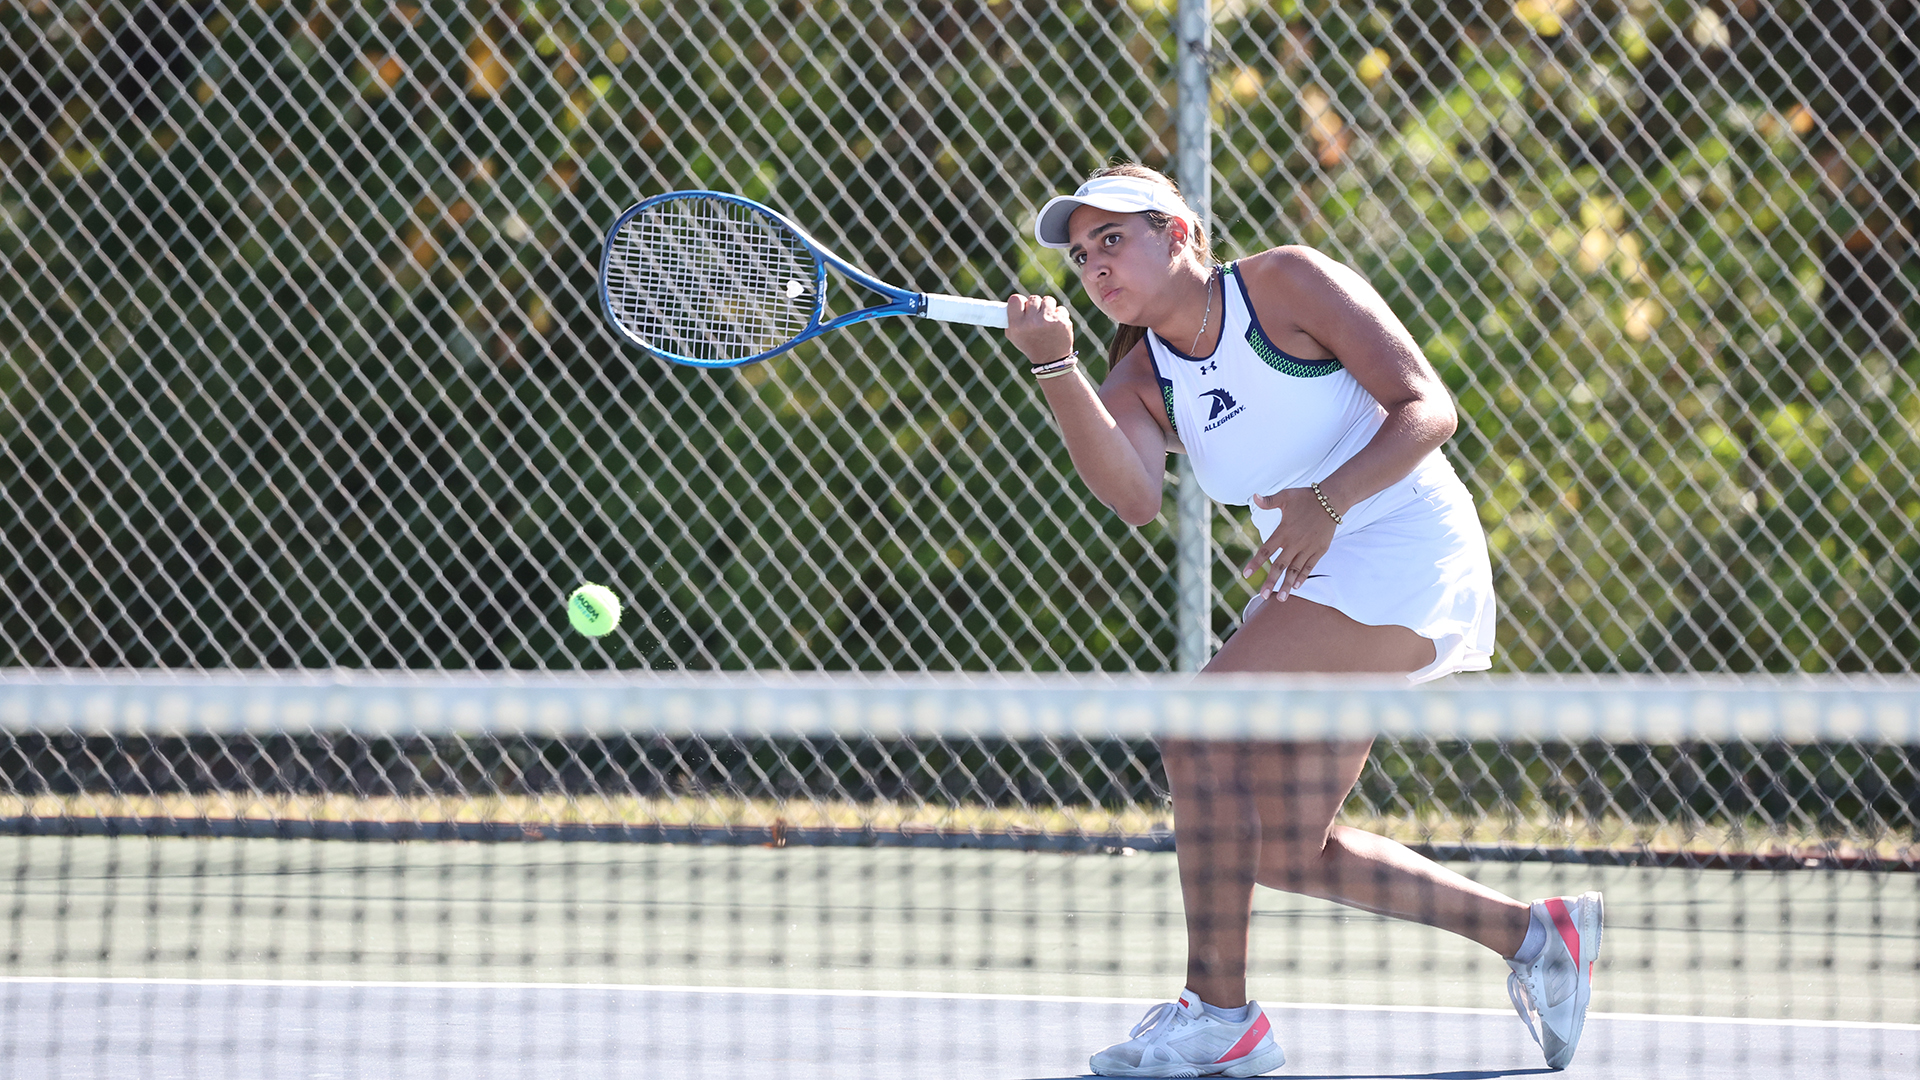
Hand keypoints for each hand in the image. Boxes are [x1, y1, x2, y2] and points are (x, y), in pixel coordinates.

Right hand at [1005, 294, 1074, 365]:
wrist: (1051, 361)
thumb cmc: (1030, 345)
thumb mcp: (1014, 336)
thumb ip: (1011, 318)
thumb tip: (1013, 302)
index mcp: (1017, 325)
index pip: (1016, 299)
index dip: (1020, 302)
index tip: (1023, 306)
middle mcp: (1032, 322)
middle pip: (1033, 298)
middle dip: (1035, 306)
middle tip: (1036, 316)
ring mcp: (1048, 321)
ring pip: (1048, 300)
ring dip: (1047, 307)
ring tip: (1047, 320)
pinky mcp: (1062, 322)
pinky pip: (1060, 309)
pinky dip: (1059, 315)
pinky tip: (1056, 325)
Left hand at [1242, 487, 1338, 601]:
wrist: (1331, 500)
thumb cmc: (1305, 498)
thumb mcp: (1285, 496)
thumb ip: (1269, 501)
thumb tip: (1253, 496)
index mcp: (1283, 532)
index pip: (1265, 551)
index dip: (1255, 563)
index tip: (1245, 575)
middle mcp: (1295, 543)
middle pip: (1280, 566)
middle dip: (1271, 582)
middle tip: (1263, 596)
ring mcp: (1308, 548)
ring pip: (1295, 570)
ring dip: (1288, 585)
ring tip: (1280, 598)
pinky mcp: (1320, 549)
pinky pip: (1310, 566)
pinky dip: (1303, 576)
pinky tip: (1297, 587)